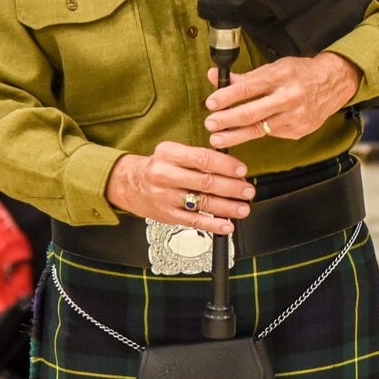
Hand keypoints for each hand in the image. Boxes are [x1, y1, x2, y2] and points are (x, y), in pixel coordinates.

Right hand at [105, 142, 253, 236]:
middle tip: (248, 190)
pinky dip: (212, 224)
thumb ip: (200, 158)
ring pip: (201, 203)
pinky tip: (226, 225)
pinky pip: (193, 221)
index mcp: (169, 154)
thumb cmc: (160, 167)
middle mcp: (164, 174)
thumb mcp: (174, 153)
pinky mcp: (166, 215)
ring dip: (227, 207)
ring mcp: (164, 197)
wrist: (130, 184)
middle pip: (204, 182)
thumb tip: (233, 168)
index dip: (226, 165)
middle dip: (231, 188)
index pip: (203, 158)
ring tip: (243, 208)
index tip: (242, 171)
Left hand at [204, 52, 362, 148]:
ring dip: (235, 135)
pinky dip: (256, 133)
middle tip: (210, 124)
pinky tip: (244, 133)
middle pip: (252, 112)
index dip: (226, 97)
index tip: (211, 103)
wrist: (333, 83)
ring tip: (217, 138)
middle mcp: (289, 96)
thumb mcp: (274, 67)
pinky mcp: (299, 130)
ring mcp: (295, 116)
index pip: (248, 88)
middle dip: (227, 120)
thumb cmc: (299, 73)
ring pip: (259, 129)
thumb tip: (214, 76)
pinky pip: (271, 133)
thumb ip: (244, 77)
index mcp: (280, 76)